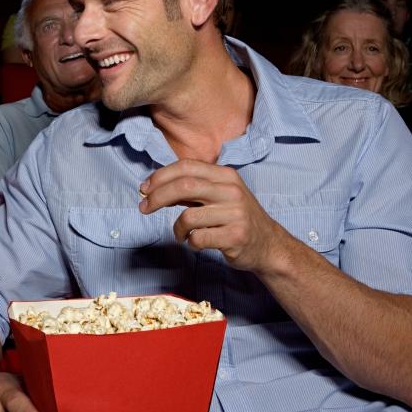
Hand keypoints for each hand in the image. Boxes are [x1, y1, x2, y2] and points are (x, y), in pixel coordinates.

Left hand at [139, 160, 291, 273]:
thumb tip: (152, 187)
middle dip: (157, 197)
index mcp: (226, 175)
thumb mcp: (218, 195)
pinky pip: (198, 238)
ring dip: (176, 229)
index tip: (144, 188)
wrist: (268, 244)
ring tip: (181, 234)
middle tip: (144, 208)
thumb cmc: (235, 218)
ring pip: (188, 217)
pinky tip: (196, 242)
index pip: (186, 167)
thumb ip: (190, 189)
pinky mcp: (235, 236)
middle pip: (184, 186)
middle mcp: (231, 191)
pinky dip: (190, 242)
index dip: (160, 176)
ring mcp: (235, 214)